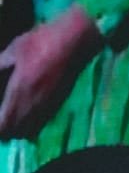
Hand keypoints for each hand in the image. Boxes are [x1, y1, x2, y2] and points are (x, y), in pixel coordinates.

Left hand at [0, 6, 102, 138]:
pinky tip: (29, 113)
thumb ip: (1, 64)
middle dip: (8, 131)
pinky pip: (43, 120)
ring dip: (21, 129)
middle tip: (3, 123)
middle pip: (18, 132)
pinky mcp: (60, 101)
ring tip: (14, 121)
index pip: (6, 123)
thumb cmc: (43, 40)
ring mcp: (50, 104)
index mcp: (21, 90)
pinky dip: (33, 122)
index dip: (0, 128)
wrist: (76, 40)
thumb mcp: (15, 49)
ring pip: (32, 129)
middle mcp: (35, 103)